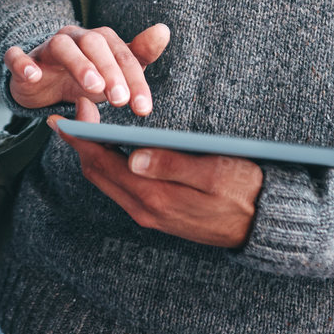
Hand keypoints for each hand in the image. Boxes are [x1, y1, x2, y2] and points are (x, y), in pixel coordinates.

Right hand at [6, 23, 168, 113]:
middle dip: (110, 71)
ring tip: (93, 88)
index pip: (122, 53)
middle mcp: (74, 38)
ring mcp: (46, 48)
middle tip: (121, 100)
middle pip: (95, 44)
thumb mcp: (114, 72)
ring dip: (79, 64)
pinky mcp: (22, 61)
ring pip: (62, 46)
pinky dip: (23, 62)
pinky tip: (33, 75)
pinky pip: (17, 56)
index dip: (134, 79)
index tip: (143, 108)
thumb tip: (163, 30)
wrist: (41, 83)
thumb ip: (138, 55)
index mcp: (99, 40)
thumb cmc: (84, 77)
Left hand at [50, 97, 264, 248]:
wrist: (266, 227)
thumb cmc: (246, 192)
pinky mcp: (158, 212)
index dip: (81, 137)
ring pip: (107, 180)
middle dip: (82, 140)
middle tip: (77, 107)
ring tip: (88, 121)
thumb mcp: (216, 173)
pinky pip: (121, 186)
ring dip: (93, 151)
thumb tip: (134, 157)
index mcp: (155, 197)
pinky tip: (112, 145)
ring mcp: (150, 214)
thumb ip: (174, 166)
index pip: (103, 164)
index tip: (68, 112)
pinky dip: (109, 163)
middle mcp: (145, 210)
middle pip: (97, 172)